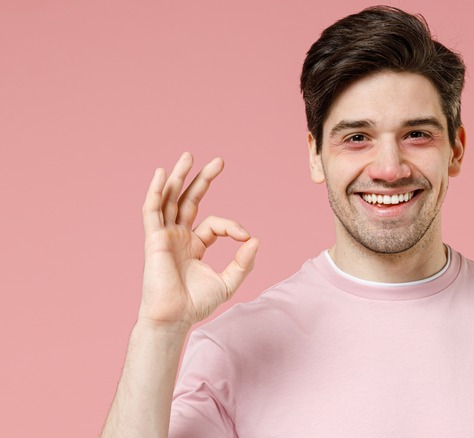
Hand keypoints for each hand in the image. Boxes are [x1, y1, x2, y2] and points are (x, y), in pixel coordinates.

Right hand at [139, 152, 259, 329]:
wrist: (174, 317)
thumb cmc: (196, 304)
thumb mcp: (228, 282)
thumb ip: (244, 262)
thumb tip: (256, 240)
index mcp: (194, 245)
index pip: (214, 224)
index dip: (232, 226)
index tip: (245, 237)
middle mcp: (178, 236)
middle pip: (189, 200)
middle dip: (203, 180)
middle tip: (219, 161)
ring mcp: (165, 236)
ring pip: (170, 199)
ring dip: (179, 177)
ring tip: (189, 156)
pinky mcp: (153, 239)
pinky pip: (151, 210)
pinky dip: (155, 191)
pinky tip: (162, 174)